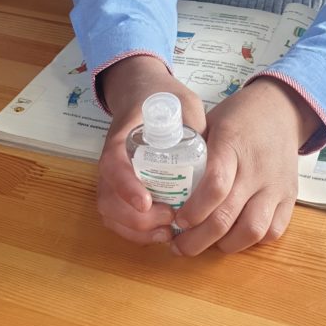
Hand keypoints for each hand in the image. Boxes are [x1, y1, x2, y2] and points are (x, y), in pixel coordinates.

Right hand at [97, 55, 205, 243]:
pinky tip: (161, 233)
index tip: (147, 202)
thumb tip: (216, 159)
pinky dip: (136, 233)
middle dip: (137, 220)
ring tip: (168, 231)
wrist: (142, 91)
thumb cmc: (164, 98)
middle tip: (170, 219)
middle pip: (108, 200)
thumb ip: (197, 126)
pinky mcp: (119, 190)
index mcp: (123, 137)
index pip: (113, 164)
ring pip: (110, 214)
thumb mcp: (184, 103)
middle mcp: (112, 161)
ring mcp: (112, 178)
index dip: (126, 186)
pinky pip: (117, 219)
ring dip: (137, 231)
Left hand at [171, 77, 319, 255]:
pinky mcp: (290, 196)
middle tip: (179, 246)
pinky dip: (251, 242)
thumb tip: (164, 183)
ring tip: (207, 245)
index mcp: (232, 145)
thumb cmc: (238, 116)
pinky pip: (273, 231)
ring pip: (253, 230)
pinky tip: (233, 237)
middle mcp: (256, 168)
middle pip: (228, 216)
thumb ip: (192, 150)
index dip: (194, 210)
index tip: (177, 219)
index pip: (215, 186)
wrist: (281, 108)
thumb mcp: (211, 123)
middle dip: (198, 240)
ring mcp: (276, 185)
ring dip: (225, 246)